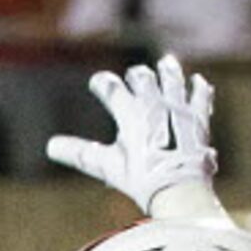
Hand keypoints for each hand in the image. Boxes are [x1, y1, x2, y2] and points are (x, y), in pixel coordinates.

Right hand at [43, 55, 217, 217]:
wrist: (179, 188)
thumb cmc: (141, 179)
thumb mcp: (107, 166)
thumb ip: (80, 153)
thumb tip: (50, 146)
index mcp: (130, 113)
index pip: (111, 88)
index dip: (102, 83)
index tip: (98, 82)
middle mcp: (154, 104)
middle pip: (143, 77)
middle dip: (137, 75)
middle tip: (134, 76)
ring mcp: (178, 108)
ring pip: (172, 79)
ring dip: (168, 70)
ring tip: (167, 62)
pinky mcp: (199, 119)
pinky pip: (201, 97)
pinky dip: (199, 89)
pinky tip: (199, 82)